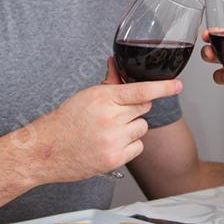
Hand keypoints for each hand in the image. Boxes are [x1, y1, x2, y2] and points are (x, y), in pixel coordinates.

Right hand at [24, 58, 181, 183]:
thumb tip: (117, 65)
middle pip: (143, 108)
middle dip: (134, 109)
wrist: (45, 150)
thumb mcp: (86, 96)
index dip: (163, 88)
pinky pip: (138, 147)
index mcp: (104, 98)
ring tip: (109, 131)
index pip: (141, 91)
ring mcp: (113, 140)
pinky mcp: (114, 158)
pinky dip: (129, 145)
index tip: (178, 85)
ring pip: (142, 127)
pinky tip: (111, 144)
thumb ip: (108, 83)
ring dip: (131, 128)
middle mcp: (110, 118)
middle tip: (116, 114)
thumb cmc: (64, 121)